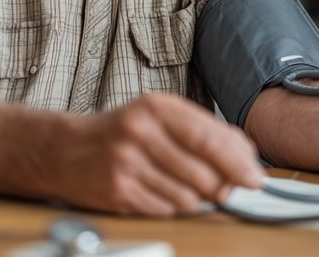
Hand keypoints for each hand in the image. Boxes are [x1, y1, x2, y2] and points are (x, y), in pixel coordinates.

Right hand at [49, 93, 265, 215]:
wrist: (64, 150)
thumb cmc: (121, 132)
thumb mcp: (160, 117)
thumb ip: (203, 131)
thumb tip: (246, 156)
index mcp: (156, 107)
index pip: (210, 139)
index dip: (238, 162)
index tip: (254, 176)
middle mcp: (140, 132)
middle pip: (204, 174)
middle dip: (221, 186)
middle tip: (222, 187)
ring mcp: (126, 163)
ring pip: (188, 197)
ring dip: (195, 199)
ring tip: (182, 185)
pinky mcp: (117, 192)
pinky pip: (166, 210)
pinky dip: (172, 207)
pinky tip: (161, 192)